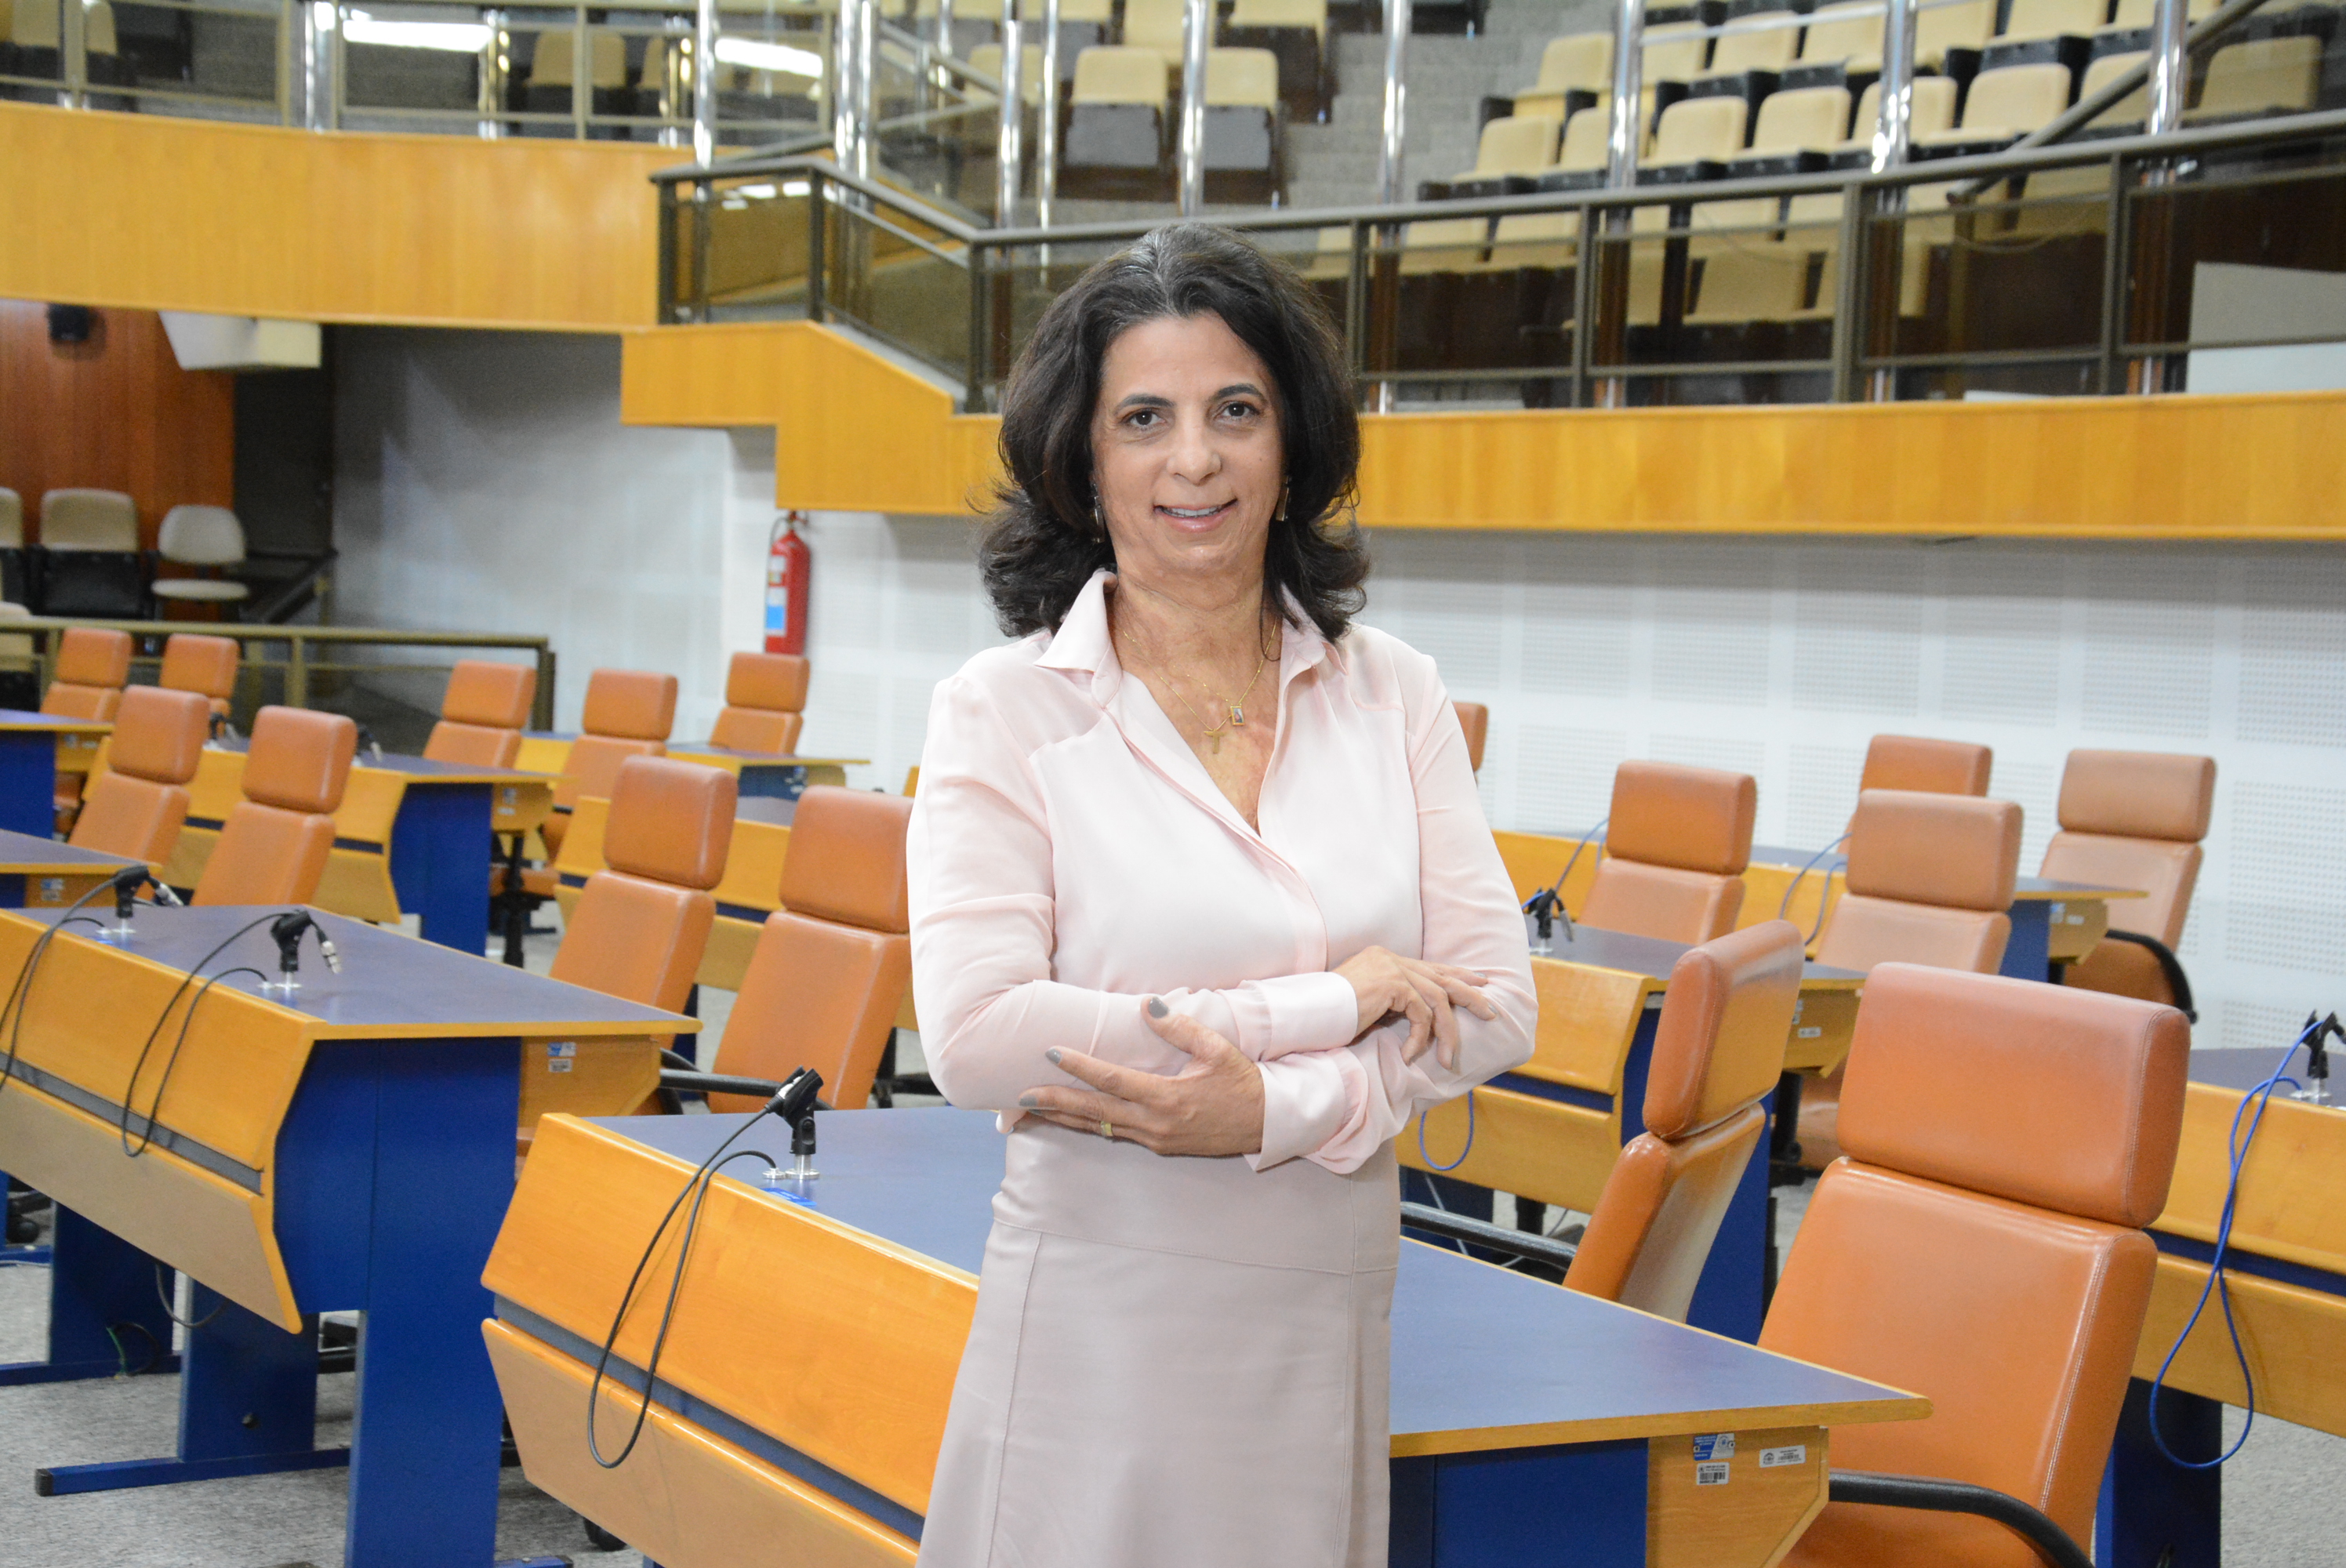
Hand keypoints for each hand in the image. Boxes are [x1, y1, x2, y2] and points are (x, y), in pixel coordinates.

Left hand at [1017, 1001, 1263, 1156]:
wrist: (1266, 1125)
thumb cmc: (1243, 1083)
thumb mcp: (1217, 1050)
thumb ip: (1180, 1027)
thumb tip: (1146, 1004)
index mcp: (1167, 1098)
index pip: (1112, 1081)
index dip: (1080, 1066)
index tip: (1051, 1053)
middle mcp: (1155, 1124)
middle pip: (1094, 1112)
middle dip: (1055, 1102)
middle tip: (1021, 1095)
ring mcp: (1156, 1139)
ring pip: (1100, 1128)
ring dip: (1065, 1118)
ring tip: (1033, 1111)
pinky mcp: (1160, 1146)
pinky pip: (1117, 1134)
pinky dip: (1090, 1126)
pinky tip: (1073, 1117)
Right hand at [1333, 946, 1496, 1069]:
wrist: (1307, 1014)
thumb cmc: (1331, 1017)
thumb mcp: (1369, 1007)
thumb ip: (1393, 1003)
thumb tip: (1420, 1018)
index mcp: (1385, 959)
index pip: (1430, 966)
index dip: (1458, 974)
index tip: (1480, 983)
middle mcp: (1390, 958)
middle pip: (1442, 977)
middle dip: (1470, 995)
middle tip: (1491, 1011)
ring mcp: (1391, 967)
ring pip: (1437, 999)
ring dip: (1447, 1033)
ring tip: (1448, 1059)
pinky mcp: (1391, 983)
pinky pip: (1421, 1014)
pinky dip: (1420, 1038)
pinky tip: (1410, 1055)